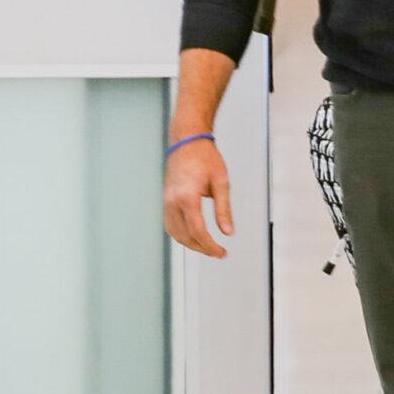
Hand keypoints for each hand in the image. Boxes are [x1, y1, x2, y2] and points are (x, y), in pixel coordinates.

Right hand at [163, 137, 233, 258]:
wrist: (186, 141)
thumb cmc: (205, 158)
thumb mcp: (221, 183)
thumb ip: (223, 210)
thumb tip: (228, 232)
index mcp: (187, 197)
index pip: (197, 231)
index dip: (210, 246)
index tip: (221, 252)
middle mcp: (173, 202)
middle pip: (185, 236)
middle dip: (202, 248)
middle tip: (219, 253)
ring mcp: (166, 201)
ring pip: (175, 233)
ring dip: (191, 244)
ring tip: (208, 247)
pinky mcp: (165, 200)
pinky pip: (170, 224)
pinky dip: (181, 235)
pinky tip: (194, 237)